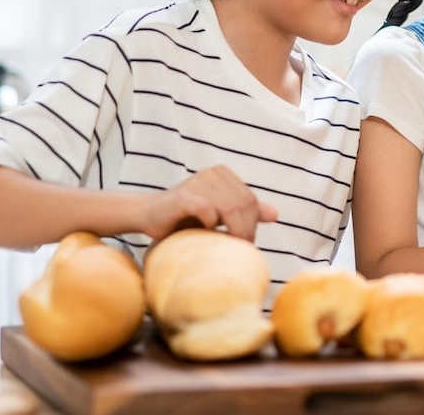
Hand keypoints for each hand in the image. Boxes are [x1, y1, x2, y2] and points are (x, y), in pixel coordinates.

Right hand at [140, 165, 277, 241]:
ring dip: (233, 230)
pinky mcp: (183, 195)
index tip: (247, 242)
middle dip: (245, 229)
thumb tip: (275, 214)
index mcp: (224, 174)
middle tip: (240, 248)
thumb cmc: (186, 216)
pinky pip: (207, 210)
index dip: (253, 223)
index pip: (250, 200)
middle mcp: (213, 174)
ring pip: (229, 207)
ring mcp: (198, 182)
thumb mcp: (219, 213)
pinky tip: (205, 233)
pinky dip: (210, 224)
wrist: (148, 215)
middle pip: (243, 204)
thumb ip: (244, 211)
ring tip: (228, 246)